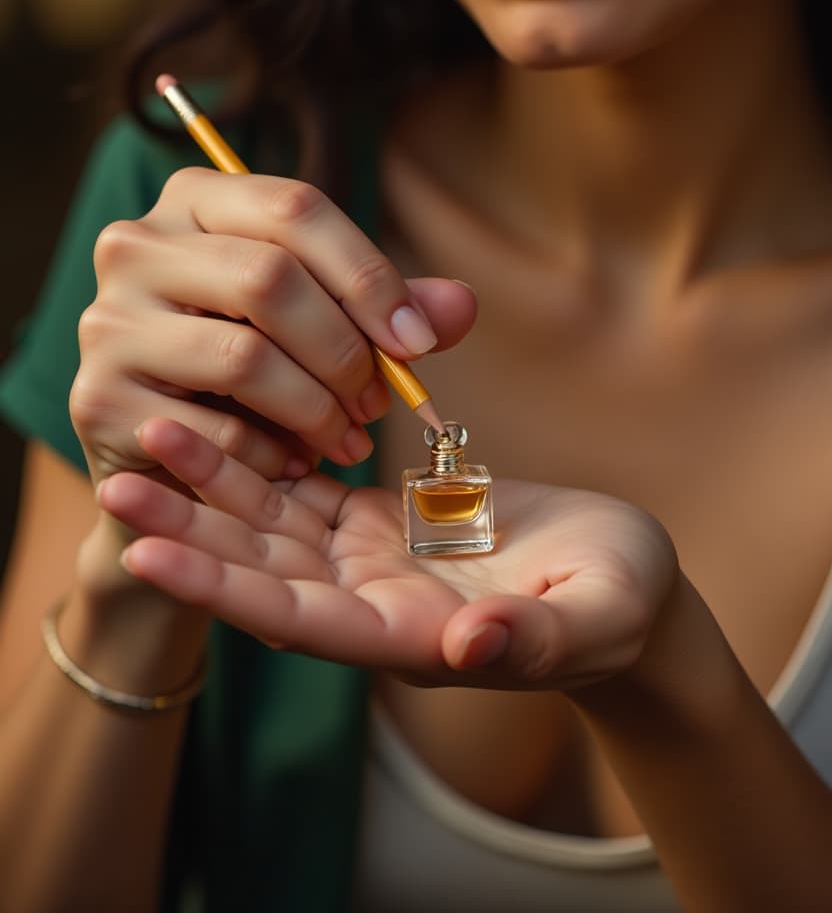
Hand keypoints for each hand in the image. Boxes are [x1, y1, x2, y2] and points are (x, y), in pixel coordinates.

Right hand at [70, 167, 476, 488]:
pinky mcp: (97, 398)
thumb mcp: (319, 328)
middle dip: (346, 351)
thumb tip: (461, 308)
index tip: (420, 343)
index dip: (369, 276)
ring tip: (347, 439)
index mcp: (196, 202)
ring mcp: (107, 321)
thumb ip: (384, 313)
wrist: (170, 457)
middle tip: (379, 402)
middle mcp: (136, 244)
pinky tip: (293, 462)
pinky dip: (273, 454)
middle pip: (269, 278)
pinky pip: (214, 430)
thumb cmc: (252, 375)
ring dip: (318, 409)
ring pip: (244, 356)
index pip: (296, 208)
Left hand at [99, 418, 679, 689]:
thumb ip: (537, 641)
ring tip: (156, 430)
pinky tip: (227, 415)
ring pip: (276, 527)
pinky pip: (308, 493)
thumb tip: (469, 647)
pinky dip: (266, 462)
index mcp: (413, 638)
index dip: (224, 589)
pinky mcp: (381, 524)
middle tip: (121, 477)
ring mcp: (372, 564)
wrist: (618, 576)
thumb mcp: (598, 616)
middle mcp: (373, 606)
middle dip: (192, 528)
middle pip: (264, 572)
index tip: (150, 551)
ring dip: (215, 483)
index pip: (301, 622)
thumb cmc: (619, 602)